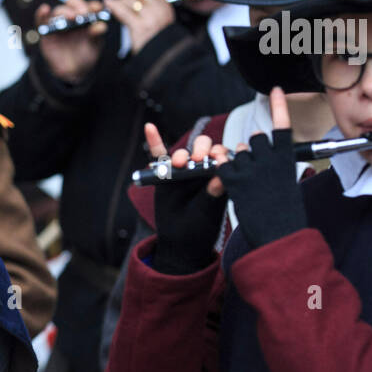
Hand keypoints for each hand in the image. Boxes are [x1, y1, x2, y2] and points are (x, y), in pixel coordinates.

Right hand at [38, 0, 105, 83]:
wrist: (72, 71)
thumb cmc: (85, 55)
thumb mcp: (94, 46)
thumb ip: (96, 35)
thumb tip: (101, 26)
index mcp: (86, 18)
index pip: (89, 6)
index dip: (93, 5)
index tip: (97, 8)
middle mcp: (72, 17)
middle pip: (72, 4)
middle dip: (78, 6)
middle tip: (83, 13)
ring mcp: (58, 23)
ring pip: (58, 11)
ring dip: (64, 11)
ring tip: (70, 17)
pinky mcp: (45, 31)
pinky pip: (41, 19)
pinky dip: (41, 13)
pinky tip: (45, 9)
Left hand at [103, 0, 175, 53]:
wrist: (162, 61)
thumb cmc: (157, 44)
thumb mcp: (160, 22)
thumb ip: (152, 9)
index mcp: (167, 8)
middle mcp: (161, 10)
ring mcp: (151, 18)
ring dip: (120, 1)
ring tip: (115, 6)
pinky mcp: (140, 27)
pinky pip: (123, 11)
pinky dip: (113, 5)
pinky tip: (108, 3)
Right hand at [145, 121, 230, 274]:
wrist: (180, 243)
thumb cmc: (199, 229)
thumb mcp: (208, 212)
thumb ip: (213, 193)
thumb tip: (221, 176)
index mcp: (219, 177)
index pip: (222, 157)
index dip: (221, 154)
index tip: (217, 160)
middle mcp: (202, 170)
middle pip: (204, 148)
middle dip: (202, 149)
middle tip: (197, 159)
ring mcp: (183, 171)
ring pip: (184, 152)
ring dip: (182, 153)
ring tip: (180, 163)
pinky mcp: (165, 174)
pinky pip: (159, 155)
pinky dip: (155, 141)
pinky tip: (150, 128)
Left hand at [215, 87, 306, 249]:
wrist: (278, 235)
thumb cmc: (285, 214)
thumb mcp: (286, 183)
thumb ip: (273, 164)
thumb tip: (259, 153)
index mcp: (287, 159)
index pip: (282, 126)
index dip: (278, 107)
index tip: (275, 90)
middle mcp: (269, 158)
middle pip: (255, 140)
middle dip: (251, 150)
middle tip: (255, 169)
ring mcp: (250, 167)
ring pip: (237, 153)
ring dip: (237, 163)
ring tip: (248, 185)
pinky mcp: (233, 179)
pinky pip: (223, 166)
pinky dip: (224, 173)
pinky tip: (233, 185)